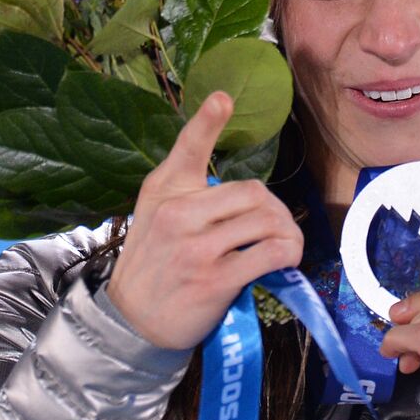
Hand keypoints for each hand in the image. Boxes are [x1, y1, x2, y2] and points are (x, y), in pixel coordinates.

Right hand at [104, 91, 303, 349]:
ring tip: (285, 244)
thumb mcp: (155, 215)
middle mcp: (178, 213)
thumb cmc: (152, 264)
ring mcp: (196, 247)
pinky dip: (288, 254)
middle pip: (253, 192)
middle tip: (278, 226)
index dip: (207, 121)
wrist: (132, 320)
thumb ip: (189, 194)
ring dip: (288, 233)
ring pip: (266, 221)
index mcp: (164, 190)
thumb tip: (245, 195)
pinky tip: (286, 260)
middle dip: (277, 210)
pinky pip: (269, 253)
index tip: (222, 99)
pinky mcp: (215, 278)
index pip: (188, 149)